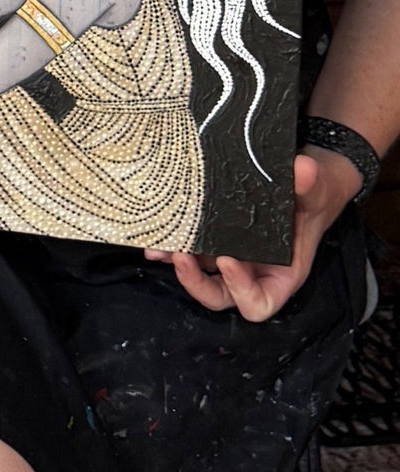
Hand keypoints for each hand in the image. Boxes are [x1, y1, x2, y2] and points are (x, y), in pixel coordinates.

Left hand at [146, 150, 360, 321]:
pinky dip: (171, 244)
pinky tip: (156, 231)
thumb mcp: (315, 190)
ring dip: (175, 263)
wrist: (301, 180)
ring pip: (197, 274)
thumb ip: (309, 184)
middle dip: (196, 282)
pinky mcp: (211, 238)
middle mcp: (252, 270)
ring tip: (159, 247)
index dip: (242, 291)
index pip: (259, 303)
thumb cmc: (312, 194)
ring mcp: (228, 255)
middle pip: (219, 296)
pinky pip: (188, 249)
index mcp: (281, 273)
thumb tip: (304, 168)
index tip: (228, 260)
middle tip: (182, 257)